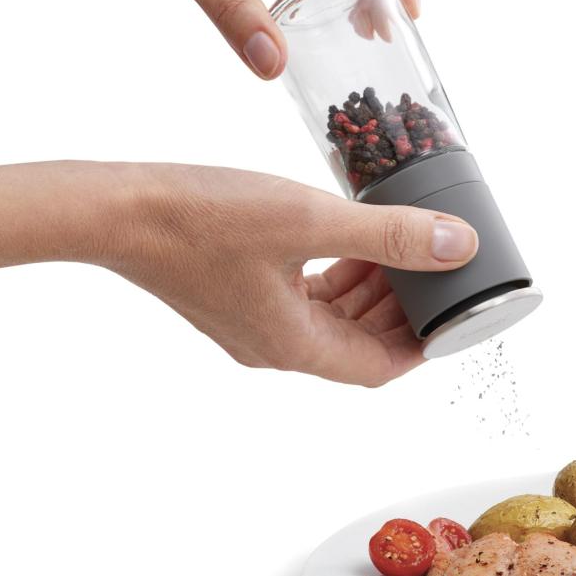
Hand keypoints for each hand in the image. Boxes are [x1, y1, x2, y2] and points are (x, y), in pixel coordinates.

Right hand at [0, 162, 477, 385]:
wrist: (117, 209)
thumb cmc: (203, 217)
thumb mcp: (311, 221)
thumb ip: (390, 235)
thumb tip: (458, 246)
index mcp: (294, 345)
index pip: (379, 367)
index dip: (423, 345)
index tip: (452, 314)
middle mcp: (275, 345)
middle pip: (358, 343)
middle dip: (401, 311)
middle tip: (433, 271)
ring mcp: (254, 321)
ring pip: (332, 318)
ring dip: (370, 290)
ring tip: (399, 248)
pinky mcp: (239, 295)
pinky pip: (304, 297)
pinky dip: (336, 275)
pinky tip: (351, 241)